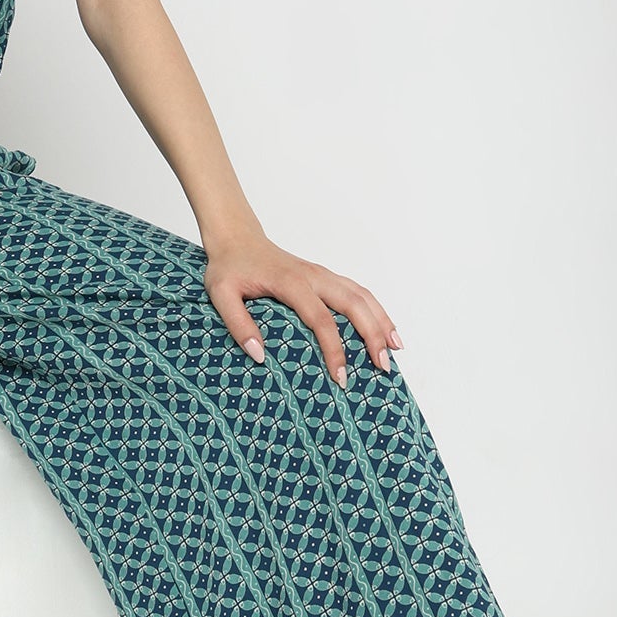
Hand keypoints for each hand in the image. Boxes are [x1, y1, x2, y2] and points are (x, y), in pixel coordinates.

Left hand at [204, 228, 402, 383]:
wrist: (237, 238)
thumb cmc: (229, 267)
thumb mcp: (220, 295)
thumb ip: (238, 324)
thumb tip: (259, 356)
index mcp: (291, 283)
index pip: (321, 320)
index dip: (334, 350)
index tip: (341, 378)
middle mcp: (314, 276)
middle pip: (354, 305)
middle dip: (373, 336)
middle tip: (382, 367)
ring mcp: (323, 274)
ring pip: (362, 296)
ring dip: (382, 321)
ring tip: (396, 350)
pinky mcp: (325, 276)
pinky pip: (358, 291)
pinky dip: (376, 309)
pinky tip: (386, 328)